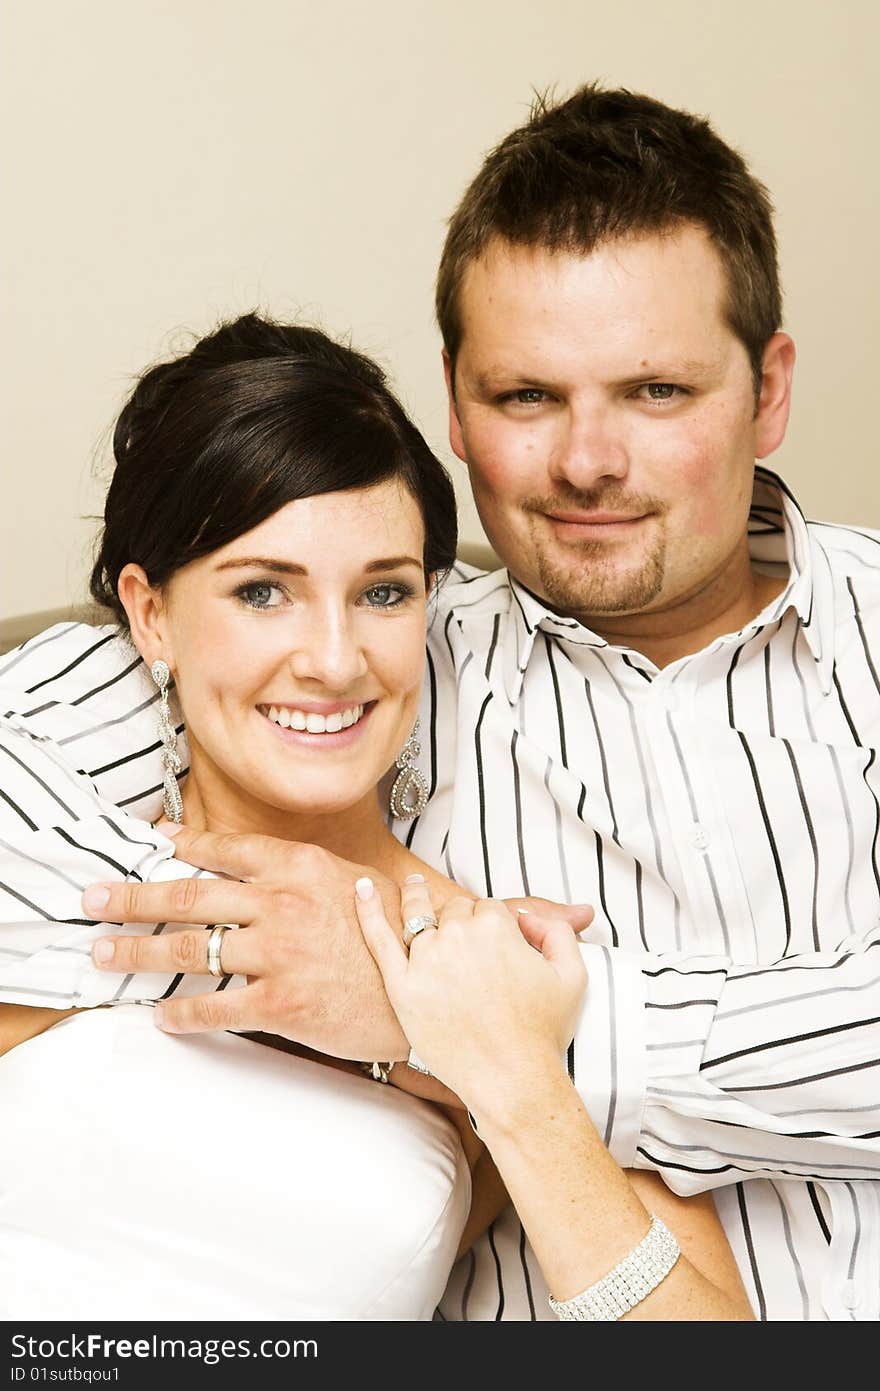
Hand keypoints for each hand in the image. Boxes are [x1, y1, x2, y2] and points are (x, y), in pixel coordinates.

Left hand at [83, 827, 408, 1060]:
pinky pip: (216, 1007)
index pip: (228, 849)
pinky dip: (181, 1012)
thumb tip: (263, 869)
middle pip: (189, 896)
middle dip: (132, 896)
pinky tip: (160, 1014)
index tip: (150, 843)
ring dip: (138, 950)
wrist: (434, 991)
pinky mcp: (281, 1005)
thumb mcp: (356, 883)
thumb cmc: (400, 937)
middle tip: (93, 898)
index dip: (183, 845)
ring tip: (104, 951)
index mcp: (302, 867)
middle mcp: (283, 904)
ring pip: (190, 949)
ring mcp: (280, 954)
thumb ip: (305, 874)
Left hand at [355, 876, 586, 1110]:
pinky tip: (361, 889)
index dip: (492, 923)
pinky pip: (379, 940)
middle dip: (460, 920)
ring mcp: (425, 960)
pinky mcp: (402, 987)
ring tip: (412, 887)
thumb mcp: (573, 975)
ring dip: (415, 897)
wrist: (512, 1081)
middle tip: (463, 939)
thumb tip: (529, 918)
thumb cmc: (543, 1033)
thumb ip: (558, 932)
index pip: (487, 908)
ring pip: (418, 917)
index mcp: (497, 926)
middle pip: (454, 911)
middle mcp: (458, 935)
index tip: (495, 940)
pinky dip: (369, 910)